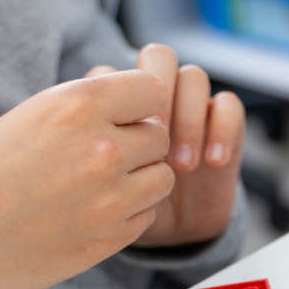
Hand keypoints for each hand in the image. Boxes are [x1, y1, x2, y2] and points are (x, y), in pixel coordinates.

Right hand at [0, 70, 172, 288]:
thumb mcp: (29, 115)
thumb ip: (85, 107)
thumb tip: (131, 96)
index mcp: (74, 107)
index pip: (153, 88)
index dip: (138, 101)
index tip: (121, 112)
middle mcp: (99, 151)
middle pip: (159, 135)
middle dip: (138, 141)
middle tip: (102, 153)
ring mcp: (107, 200)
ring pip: (162, 177)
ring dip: (140, 178)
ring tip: (99, 183)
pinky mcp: (107, 240)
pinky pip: (147, 215)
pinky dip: (130, 212)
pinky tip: (91, 211)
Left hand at [86, 45, 244, 248]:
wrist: (170, 231)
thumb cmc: (121, 206)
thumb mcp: (86, 187)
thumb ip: (74, 155)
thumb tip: (59, 141)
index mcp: (115, 101)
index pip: (115, 70)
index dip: (119, 99)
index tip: (115, 142)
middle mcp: (154, 97)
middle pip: (159, 57)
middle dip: (159, 98)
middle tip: (154, 142)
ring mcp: (190, 108)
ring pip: (194, 77)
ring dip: (189, 119)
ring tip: (182, 165)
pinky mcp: (222, 126)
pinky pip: (229, 107)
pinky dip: (222, 129)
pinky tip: (213, 162)